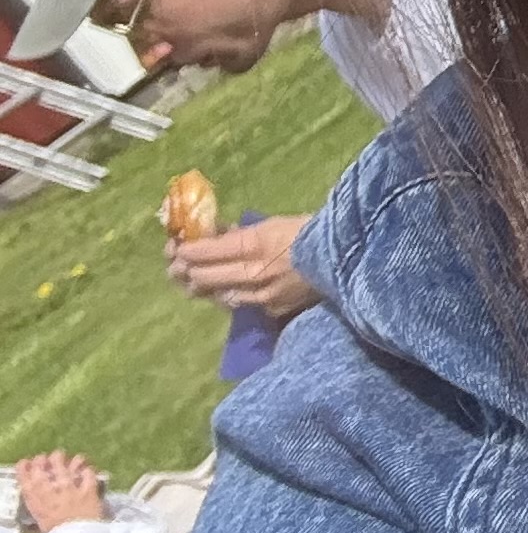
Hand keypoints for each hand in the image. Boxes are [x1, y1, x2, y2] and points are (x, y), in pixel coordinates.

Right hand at [12, 451, 104, 531]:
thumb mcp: (41, 525)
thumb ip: (37, 514)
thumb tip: (32, 516)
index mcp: (35, 500)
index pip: (24, 476)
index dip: (25, 466)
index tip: (28, 463)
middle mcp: (50, 489)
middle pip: (43, 464)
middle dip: (46, 459)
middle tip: (53, 460)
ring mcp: (69, 487)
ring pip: (65, 463)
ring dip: (69, 460)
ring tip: (74, 460)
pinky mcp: (88, 488)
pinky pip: (88, 472)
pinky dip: (88, 470)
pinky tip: (88, 472)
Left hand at [166, 216, 322, 322]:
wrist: (348, 258)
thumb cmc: (314, 231)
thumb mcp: (275, 223)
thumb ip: (245, 233)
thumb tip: (220, 234)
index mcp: (254, 244)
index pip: (205, 251)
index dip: (185, 251)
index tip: (175, 248)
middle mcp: (253, 272)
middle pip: (205, 277)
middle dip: (185, 272)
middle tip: (175, 268)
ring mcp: (262, 294)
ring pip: (219, 295)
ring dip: (203, 289)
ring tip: (193, 283)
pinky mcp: (273, 308)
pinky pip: (242, 303)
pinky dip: (231, 296)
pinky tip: (226, 292)